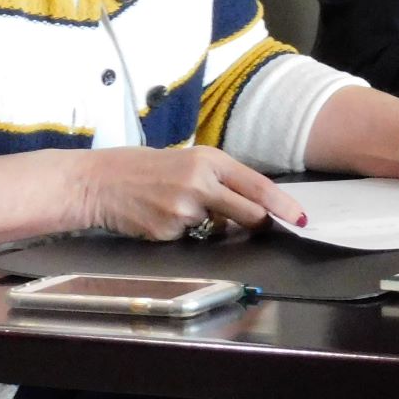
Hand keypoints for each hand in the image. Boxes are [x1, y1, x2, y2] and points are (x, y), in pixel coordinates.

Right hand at [75, 145, 303, 240]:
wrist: (98, 182)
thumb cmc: (143, 169)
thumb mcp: (186, 162)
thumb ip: (219, 180)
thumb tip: (251, 203)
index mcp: (209, 160)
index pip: (258, 186)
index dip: (282, 205)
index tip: (300, 218)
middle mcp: (201, 182)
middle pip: (250, 213)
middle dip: (257, 223)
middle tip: (257, 224)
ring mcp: (184, 209)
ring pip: (218, 228)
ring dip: (209, 224)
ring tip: (177, 205)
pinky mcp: (168, 231)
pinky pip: (190, 238)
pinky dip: (182, 232)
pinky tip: (160, 216)